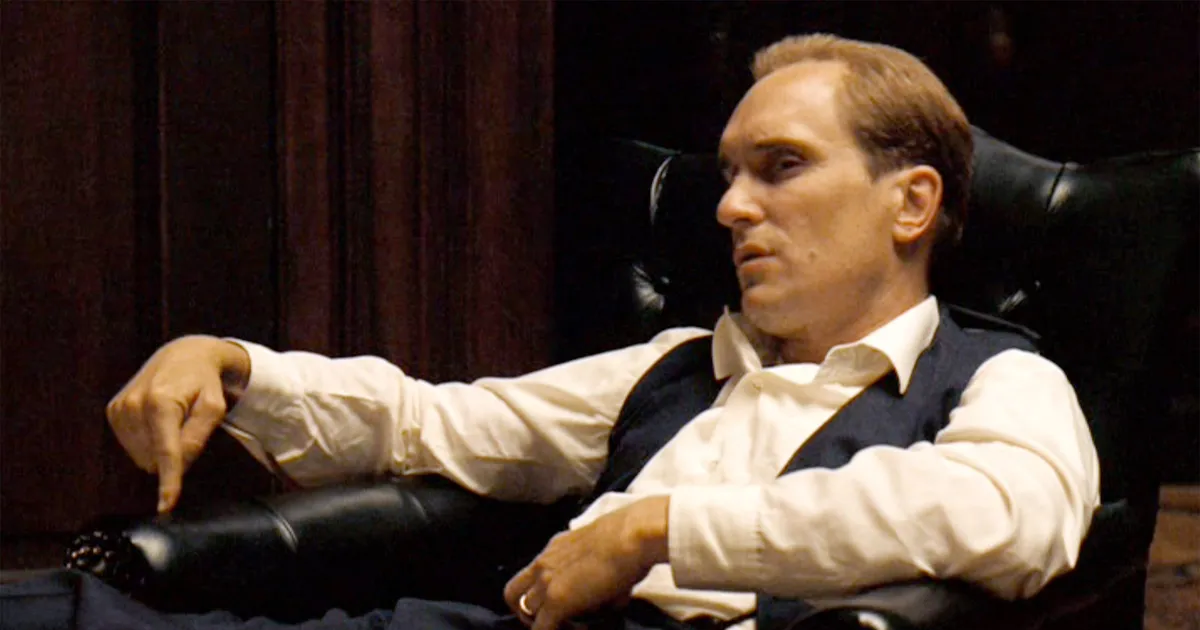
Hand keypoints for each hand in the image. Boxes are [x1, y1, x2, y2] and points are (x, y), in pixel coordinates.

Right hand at [106, 335, 249, 512]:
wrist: (181, 356)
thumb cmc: (203, 383)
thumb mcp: (214, 407)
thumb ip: (198, 437)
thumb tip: (178, 467)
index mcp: (160, 403)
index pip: (166, 452)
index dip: (168, 482)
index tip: (165, 507)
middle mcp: (133, 406)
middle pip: (156, 459)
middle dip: (176, 455)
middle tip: (188, 427)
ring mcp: (119, 410)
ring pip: (143, 458)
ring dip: (161, 450)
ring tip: (173, 419)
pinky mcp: (113, 413)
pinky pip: (133, 448)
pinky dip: (149, 443)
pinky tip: (158, 421)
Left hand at [504, 496, 669, 629]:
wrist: (630, 537)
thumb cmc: (628, 541)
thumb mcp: (599, 553)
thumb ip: (592, 574)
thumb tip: (609, 597)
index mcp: (553, 549)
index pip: (528, 576)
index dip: (535, 595)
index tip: (551, 606)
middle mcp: (543, 564)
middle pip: (515, 595)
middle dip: (529, 613)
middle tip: (551, 622)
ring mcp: (547, 583)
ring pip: (527, 613)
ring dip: (544, 623)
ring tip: (570, 626)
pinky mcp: (556, 603)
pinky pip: (541, 629)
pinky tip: (578, 629)